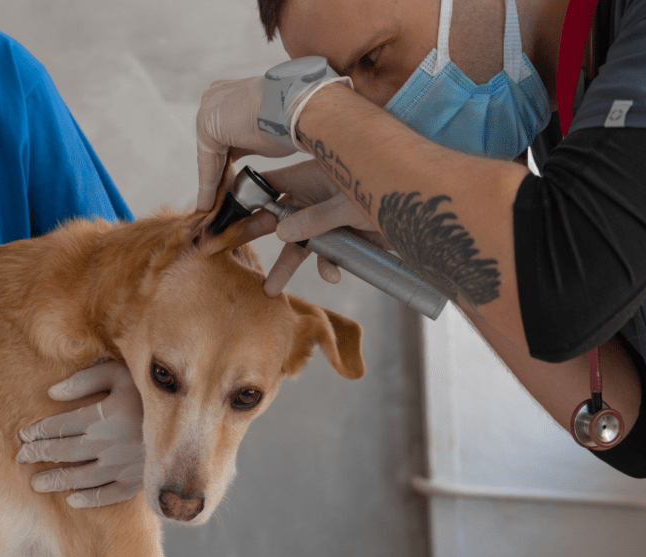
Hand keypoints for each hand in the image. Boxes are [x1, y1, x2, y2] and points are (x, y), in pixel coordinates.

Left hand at [16, 360, 143, 507]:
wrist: (194, 415)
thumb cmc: (152, 388)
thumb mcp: (121, 372)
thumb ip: (86, 379)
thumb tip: (53, 393)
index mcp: (102, 416)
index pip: (59, 426)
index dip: (38, 431)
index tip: (23, 435)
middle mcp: (108, 444)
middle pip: (65, 453)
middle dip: (40, 456)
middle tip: (21, 459)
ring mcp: (123, 465)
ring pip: (81, 477)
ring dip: (56, 480)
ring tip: (37, 484)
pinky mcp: (139, 480)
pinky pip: (109, 494)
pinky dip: (90, 499)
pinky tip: (74, 500)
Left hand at [198, 57, 350, 211]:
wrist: (299, 106)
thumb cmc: (292, 118)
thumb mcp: (264, 133)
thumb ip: (248, 142)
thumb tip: (248, 155)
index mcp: (230, 94)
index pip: (223, 137)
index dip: (225, 163)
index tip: (228, 184)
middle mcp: (215, 98)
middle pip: (213, 147)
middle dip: (217, 175)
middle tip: (219, 201)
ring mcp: (209, 109)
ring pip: (210, 157)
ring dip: (212, 185)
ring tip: (212, 209)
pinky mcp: (207, 126)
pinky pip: (208, 164)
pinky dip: (209, 187)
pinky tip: (208, 205)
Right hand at [237, 160, 387, 296]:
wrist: (419, 212)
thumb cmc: (386, 190)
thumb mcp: (347, 204)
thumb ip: (315, 219)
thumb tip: (282, 233)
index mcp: (309, 178)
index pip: (269, 185)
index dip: (247, 199)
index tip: (226, 215)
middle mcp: (313, 198)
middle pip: (277, 218)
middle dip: (255, 234)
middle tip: (228, 248)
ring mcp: (326, 220)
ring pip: (299, 244)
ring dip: (286, 266)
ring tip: (270, 289)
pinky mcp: (341, 240)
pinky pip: (326, 256)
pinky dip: (328, 267)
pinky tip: (332, 274)